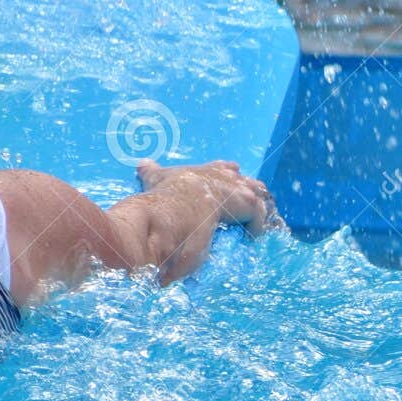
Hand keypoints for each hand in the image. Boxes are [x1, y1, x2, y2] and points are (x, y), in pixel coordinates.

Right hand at [138, 159, 276, 235]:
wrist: (172, 206)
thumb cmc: (163, 193)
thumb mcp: (156, 178)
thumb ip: (152, 171)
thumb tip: (142, 163)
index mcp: (205, 170)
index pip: (223, 168)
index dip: (229, 173)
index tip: (234, 175)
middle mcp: (224, 175)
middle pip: (246, 180)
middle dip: (249, 189)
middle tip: (251, 203)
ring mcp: (237, 188)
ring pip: (257, 194)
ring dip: (258, 208)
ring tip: (256, 222)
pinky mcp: (245, 203)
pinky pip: (258, 214)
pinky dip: (257, 225)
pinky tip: (251, 236)